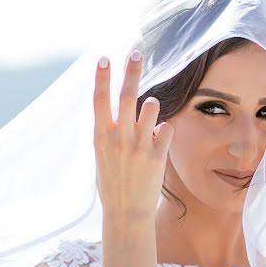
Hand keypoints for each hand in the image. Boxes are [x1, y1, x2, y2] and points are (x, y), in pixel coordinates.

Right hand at [93, 51, 173, 226]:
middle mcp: (119, 138)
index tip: (104, 58)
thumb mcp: (103, 156)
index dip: (101, 78)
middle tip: (136, 53)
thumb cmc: (113, 184)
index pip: (99, 100)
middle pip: (127, 96)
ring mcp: (138, 145)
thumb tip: (122, 112)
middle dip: (131, 71)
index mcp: (101, 137)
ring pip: (151, 107)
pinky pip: (166, 129)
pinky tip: (158, 143)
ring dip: (152, 105)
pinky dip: (164, 132)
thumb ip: (112, 133)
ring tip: (149, 113)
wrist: (126, 213)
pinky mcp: (157, 155)